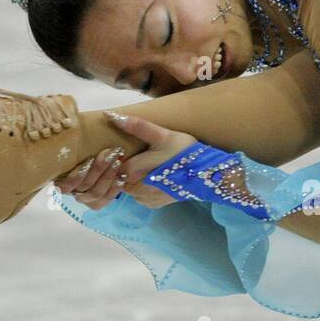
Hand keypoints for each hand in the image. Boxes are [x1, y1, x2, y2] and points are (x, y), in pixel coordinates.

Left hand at [54, 113, 197, 210]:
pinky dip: (143, 187)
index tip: (122, 148)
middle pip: (119, 176)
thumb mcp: (162, 135)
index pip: (112, 164)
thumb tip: (111, 115)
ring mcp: (144, 199)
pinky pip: (140, 195)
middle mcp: (134, 189)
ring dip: (132, 177)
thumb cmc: (184, 153)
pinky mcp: (154, 205)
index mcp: (132, 171)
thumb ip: (136, 126)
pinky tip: (154, 178)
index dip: (115, 156)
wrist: (208, 175)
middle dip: (123, 167)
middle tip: (140, 155)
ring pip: (128, 186)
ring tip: (147, 165)